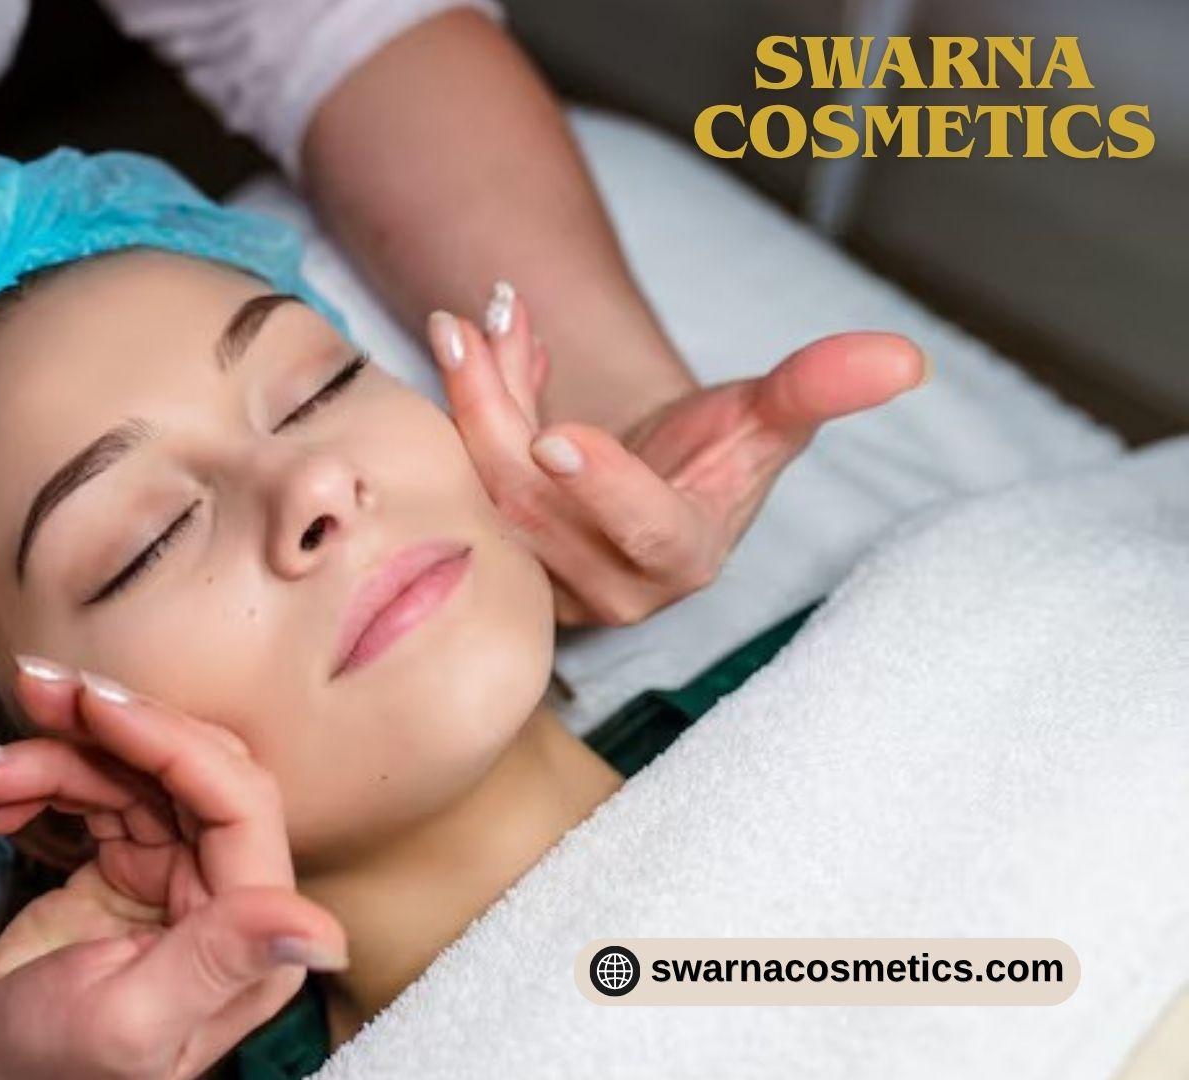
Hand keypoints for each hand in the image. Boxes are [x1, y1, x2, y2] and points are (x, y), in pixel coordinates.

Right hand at [0, 661, 346, 1079]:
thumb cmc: (50, 1069)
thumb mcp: (132, 1023)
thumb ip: (220, 964)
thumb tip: (325, 934)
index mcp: (251, 936)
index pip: (237, 801)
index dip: (170, 739)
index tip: (94, 704)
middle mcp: (226, 893)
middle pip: (185, 766)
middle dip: (107, 725)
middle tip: (33, 688)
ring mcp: (175, 870)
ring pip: (128, 768)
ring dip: (48, 755)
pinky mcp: (127, 858)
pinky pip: (90, 787)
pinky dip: (32, 782)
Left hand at [428, 284, 926, 625]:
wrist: (652, 481)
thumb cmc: (715, 453)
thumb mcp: (768, 417)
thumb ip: (821, 388)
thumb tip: (905, 357)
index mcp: (683, 562)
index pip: (645, 532)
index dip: (604, 488)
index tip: (555, 435)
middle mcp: (608, 586)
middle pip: (540, 503)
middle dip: (500, 407)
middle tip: (478, 325)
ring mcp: (543, 579)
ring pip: (489, 489)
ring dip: (477, 398)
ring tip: (477, 319)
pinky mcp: (494, 559)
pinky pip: (464, 483)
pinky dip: (470, 408)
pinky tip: (484, 344)